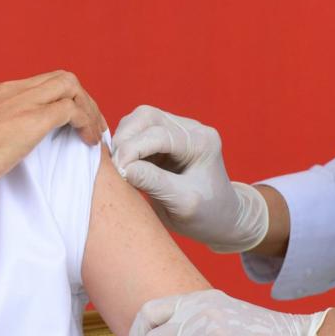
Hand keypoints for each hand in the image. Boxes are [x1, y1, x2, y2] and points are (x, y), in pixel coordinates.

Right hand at [0, 71, 106, 192]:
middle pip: (56, 78)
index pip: (31, 85)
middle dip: (78, 98)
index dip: (50, 101)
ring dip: (88, 108)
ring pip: (70, 86)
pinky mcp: (35, 117)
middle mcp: (7, 88)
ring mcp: (22, 100)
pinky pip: (73, 110)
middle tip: (87, 123)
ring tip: (93, 131)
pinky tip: (87, 140)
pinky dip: (87, 122)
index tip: (57, 121)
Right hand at [111, 106, 267, 252]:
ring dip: (122, 140)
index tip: (117, 171)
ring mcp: (178, 129)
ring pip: (138, 120)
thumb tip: (121, 168)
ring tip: (118, 166)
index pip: (159, 134)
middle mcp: (191, 129)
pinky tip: (123, 164)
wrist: (220, 218)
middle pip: (146, 117)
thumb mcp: (182, 203)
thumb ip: (153, 183)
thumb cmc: (207, 214)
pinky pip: (137, 131)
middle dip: (124, 139)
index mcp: (201, 142)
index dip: (133, 149)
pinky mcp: (165, 137)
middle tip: (114, 166)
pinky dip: (125, 144)